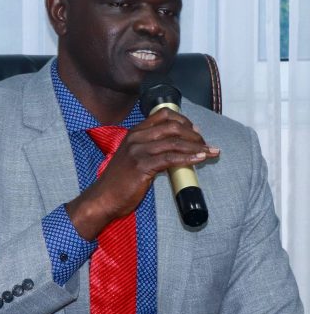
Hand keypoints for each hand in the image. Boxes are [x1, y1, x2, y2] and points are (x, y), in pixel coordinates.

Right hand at [66, 107, 219, 239]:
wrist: (103, 198)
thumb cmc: (119, 181)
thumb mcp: (133, 157)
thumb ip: (149, 149)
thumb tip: (176, 148)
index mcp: (134, 132)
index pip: (162, 115)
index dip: (183, 120)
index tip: (195, 130)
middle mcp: (136, 137)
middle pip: (172, 126)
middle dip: (194, 134)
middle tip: (205, 143)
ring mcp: (138, 151)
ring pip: (174, 142)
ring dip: (196, 146)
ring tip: (210, 152)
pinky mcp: (142, 165)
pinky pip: (171, 158)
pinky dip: (189, 157)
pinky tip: (200, 159)